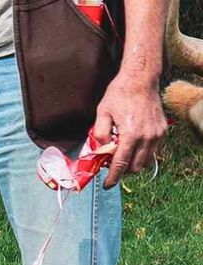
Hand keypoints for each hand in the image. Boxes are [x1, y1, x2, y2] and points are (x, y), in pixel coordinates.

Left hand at [95, 71, 166, 187]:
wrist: (141, 80)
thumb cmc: (119, 94)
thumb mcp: (102, 113)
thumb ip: (100, 134)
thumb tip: (100, 150)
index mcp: (131, 135)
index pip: (121, 164)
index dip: (113, 177)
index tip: (107, 184)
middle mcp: (147, 138)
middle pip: (136, 167)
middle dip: (123, 170)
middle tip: (111, 164)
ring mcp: (157, 135)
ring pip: (147, 160)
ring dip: (133, 162)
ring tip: (121, 153)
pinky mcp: (163, 130)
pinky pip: (153, 150)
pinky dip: (142, 152)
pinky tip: (132, 144)